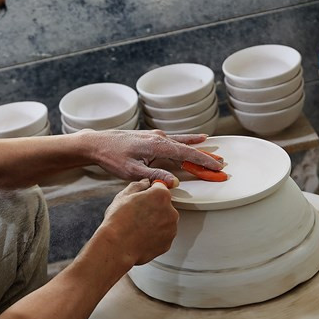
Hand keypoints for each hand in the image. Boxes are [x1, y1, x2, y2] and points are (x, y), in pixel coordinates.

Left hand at [84, 129, 223, 187]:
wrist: (97, 143)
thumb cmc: (112, 157)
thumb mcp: (131, 171)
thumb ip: (153, 176)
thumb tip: (173, 182)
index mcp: (157, 146)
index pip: (186, 155)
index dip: (203, 162)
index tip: (217, 167)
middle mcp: (159, 138)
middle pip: (188, 149)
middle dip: (205, 157)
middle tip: (222, 164)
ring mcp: (156, 136)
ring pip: (183, 143)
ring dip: (198, 149)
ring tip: (214, 152)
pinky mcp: (152, 137)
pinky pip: (175, 140)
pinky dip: (187, 141)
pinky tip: (196, 139)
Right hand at [97, 179, 178, 265]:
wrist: (117, 246)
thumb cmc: (118, 221)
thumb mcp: (124, 195)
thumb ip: (138, 185)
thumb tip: (144, 183)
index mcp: (161, 196)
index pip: (160, 187)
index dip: (149, 191)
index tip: (142, 197)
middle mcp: (171, 211)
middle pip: (164, 205)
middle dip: (153, 208)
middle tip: (137, 214)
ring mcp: (171, 229)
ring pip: (164, 221)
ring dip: (155, 222)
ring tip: (138, 227)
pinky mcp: (168, 243)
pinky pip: (163, 236)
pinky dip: (155, 236)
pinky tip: (141, 236)